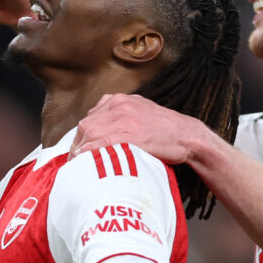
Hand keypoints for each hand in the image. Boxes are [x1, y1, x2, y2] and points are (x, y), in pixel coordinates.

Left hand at [70, 94, 199, 163]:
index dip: (82, 135)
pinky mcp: (131, 134)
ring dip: (82, 150)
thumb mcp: (139, 111)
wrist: (186, 135)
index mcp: (120, 99)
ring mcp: (125, 119)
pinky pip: (103, 142)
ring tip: (79, 162)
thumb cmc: (164, 129)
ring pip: (92, 133)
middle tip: (76, 158)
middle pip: (87, 124)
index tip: (79, 147)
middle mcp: (120, 105)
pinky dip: (92, 152)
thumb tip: (99, 128)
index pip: (90, 116)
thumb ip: (119, 115)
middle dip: (78, 143)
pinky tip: (87, 160)